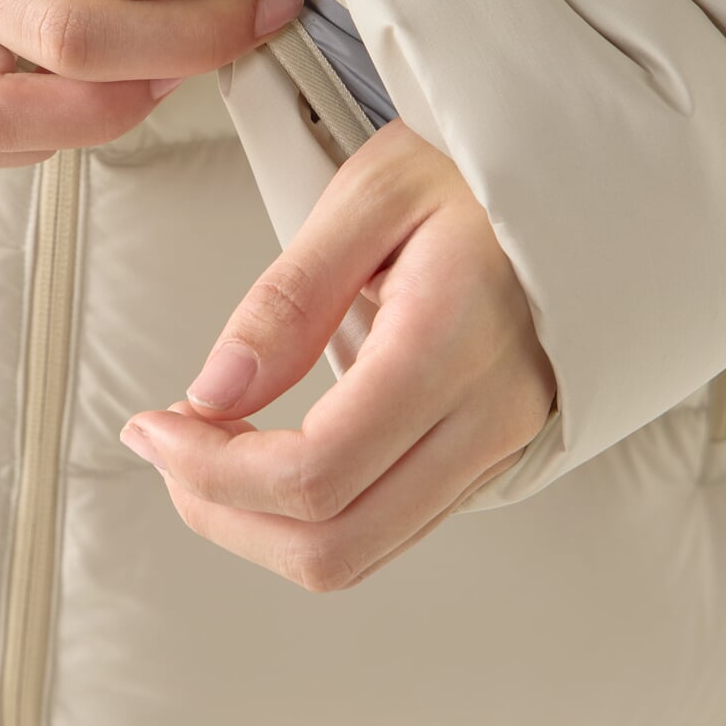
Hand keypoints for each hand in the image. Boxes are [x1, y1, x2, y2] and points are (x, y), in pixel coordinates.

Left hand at [120, 120, 556, 590]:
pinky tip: (268, 455)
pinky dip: (310, 511)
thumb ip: (290, 297)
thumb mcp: (371, 196)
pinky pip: (388, 523)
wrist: (569, 184)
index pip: (320, 468)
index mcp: (457, 339)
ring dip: (259, 523)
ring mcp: (498, 443)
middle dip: (223, 514)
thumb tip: (215, 393)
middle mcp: (490, 413)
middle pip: (335, 542)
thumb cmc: (466, 174)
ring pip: (361, 552)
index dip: (215, 470)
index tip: (156, 425)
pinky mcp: (487, 452)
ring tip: (204, 452)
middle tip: (166, 449)